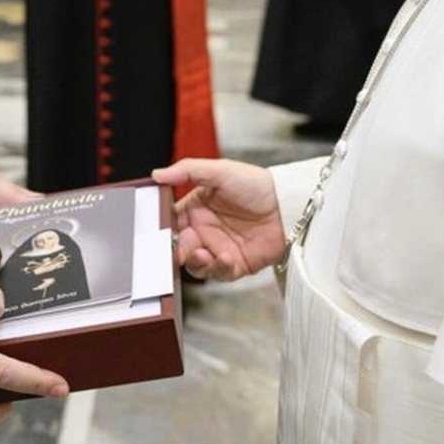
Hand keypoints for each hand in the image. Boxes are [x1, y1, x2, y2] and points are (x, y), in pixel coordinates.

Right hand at [151, 159, 285, 280]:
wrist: (287, 205)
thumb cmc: (255, 184)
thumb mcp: (219, 171)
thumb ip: (187, 171)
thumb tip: (157, 174)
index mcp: (196, 209)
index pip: (171, 223)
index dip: (163, 230)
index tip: (158, 234)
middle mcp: (205, 231)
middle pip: (180, 248)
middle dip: (177, 251)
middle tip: (181, 249)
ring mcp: (219, 249)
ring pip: (196, 265)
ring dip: (196, 263)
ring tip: (203, 255)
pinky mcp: (236, 265)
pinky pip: (220, 273)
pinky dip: (220, 268)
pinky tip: (226, 257)